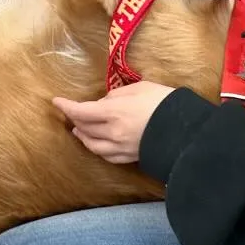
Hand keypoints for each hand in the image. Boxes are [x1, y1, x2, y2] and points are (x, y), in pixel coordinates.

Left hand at [52, 82, 173, 163]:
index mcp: (114, 112)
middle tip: (71, 114)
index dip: (66, 107)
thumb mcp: (139, 88)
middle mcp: (113, 132)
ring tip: (79, 131)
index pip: (81, 111)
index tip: (56, 102)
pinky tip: (97, 144)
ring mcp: (121, 147)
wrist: (187, 129)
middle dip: (75, 120)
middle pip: (85, 128)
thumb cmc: (165, 102)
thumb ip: (117, 94)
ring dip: (83, 137)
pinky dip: (97, 148)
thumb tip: (104, 102)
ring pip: (93, 145)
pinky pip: (107, 156)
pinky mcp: (131, 157)